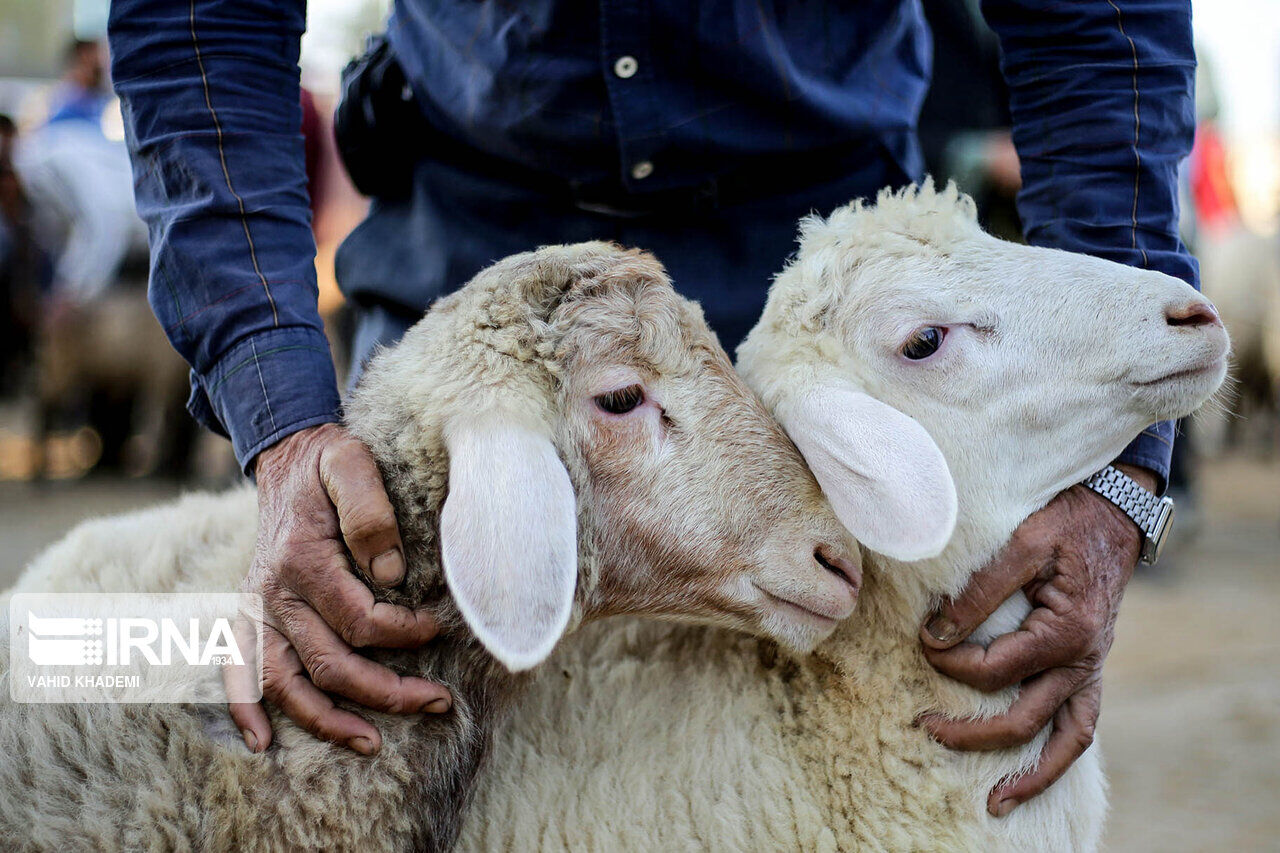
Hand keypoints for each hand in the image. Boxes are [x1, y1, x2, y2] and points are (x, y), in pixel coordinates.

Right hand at [228, 423, 450, 754]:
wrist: (287, 457)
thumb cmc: (329, 463)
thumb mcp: (352, 464)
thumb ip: (370, 511)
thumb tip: (390, 573)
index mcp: (303, 561)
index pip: (361, 621)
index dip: (405, 634)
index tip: (439, 628)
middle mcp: (273, 594)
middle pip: (332, 664)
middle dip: (388, 691)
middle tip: (439, 702)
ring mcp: (257, 610)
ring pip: (289, 683)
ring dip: (329, 721)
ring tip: (373, 744)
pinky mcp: (250, 618)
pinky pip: (238, 673)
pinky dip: (246, 710)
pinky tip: (263, 743)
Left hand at [917, 464, 1152, 816]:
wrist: (1112, 513)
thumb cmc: (1065, 522)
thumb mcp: (1022, 543)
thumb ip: (978, 592)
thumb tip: (938, 633)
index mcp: (1066, 633)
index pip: (993, 669)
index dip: (948, 663)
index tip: (920, 641)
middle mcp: (1083, 662)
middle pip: (1023, 721)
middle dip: (970, 734)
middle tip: (924, 729)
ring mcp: (1090, 670)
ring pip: (1066, 741)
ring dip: (1031, 774)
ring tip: (995, 803)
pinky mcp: (1088, 669)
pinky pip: (1079, 726)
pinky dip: (1057, 754)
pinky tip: (1029, 770)